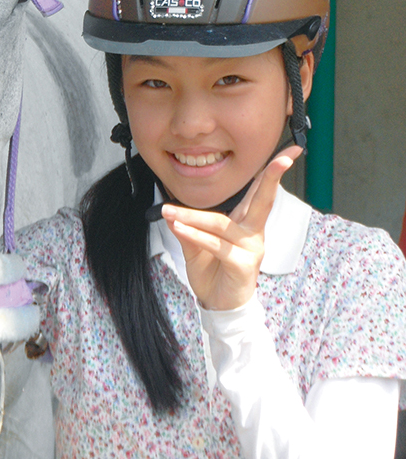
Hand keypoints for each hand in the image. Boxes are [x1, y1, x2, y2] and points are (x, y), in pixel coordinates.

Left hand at [161, 147, 301, 311]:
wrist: (219, 306)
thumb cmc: (213, 274)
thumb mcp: (196, 247)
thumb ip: (187, 229)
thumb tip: (171, 212)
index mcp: (245, 223)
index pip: (259, 193)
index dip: (272, 172)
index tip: (291, 151)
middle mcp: (253, 232)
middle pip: (263, 200)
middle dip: (273, 177)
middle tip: (283, 159)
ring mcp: (250, 248)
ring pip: (221, 224)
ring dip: (192, 217)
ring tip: (168, 211)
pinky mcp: (243, 264)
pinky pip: (215, 245)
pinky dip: (195, 236)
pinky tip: (178, 228)